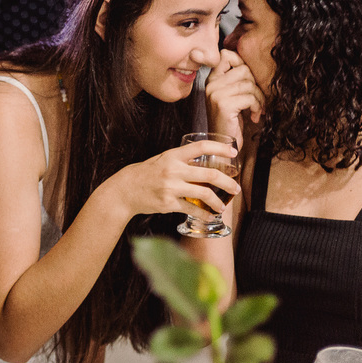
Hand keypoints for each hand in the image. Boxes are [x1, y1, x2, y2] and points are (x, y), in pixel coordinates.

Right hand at [105, 140, 241, 219]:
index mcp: (173, 156)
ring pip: (204, 194)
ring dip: (218, 201)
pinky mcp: (168, 203)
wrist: (125, 190)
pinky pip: (192, 209)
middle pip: (209, 175)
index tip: (233, 152)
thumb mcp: (163, 159)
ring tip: (223, 205)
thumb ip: (182, 160)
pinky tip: (210, 215)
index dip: (220, 148)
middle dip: (228, 182)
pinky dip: (204, 213)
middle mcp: (174, 170)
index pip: (201, 147)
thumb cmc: (146, 174)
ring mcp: (171, 187)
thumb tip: (206, 162)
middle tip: (236, 188)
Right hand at [205, 49, 264, 144]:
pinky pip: (249, 96)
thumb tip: (256, 61)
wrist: (224, 145)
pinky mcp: (223, 104)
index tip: (249, 80)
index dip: (242, 62)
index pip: (226, 55)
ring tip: (256, 109)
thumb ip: (238, 78)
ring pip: (249, 83)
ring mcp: (215, 94)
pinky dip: (256, 106)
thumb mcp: (233, 95)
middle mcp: (210, 84)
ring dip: (259, 98)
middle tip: (256, 100)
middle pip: (244, 69)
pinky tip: (254, 115)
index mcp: (211, 80)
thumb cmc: (232, 121)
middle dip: (256, 85)